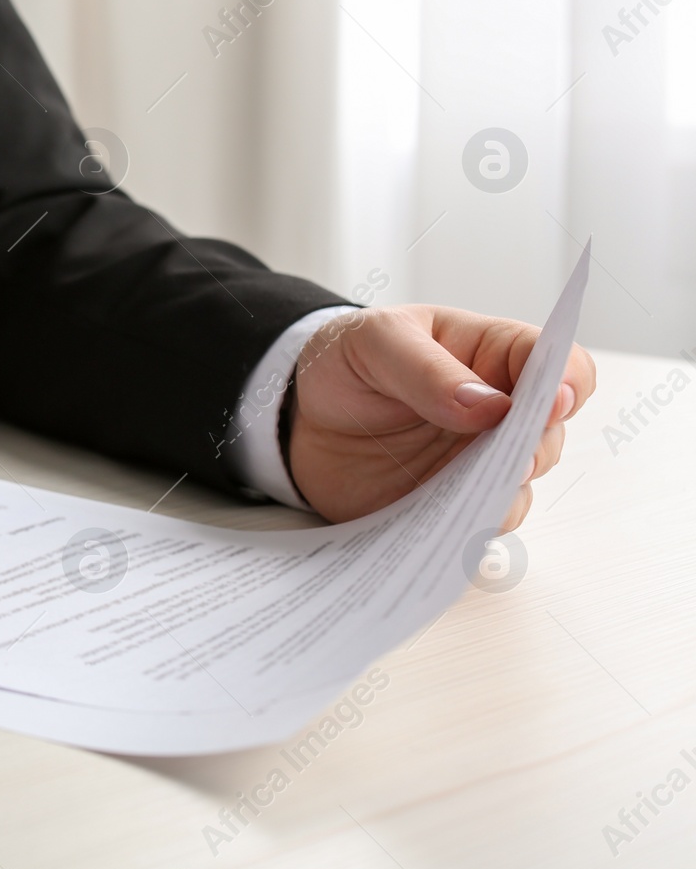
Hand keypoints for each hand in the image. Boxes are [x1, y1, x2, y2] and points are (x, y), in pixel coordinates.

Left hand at [287, 305, 594, 529]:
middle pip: (548, 432)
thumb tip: (488, 407)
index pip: (558, 362)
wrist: (300, 414)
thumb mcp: (376, 342)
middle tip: (510, 460)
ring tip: (469, 497)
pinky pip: (477, 522)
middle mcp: (499, 410)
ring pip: (521, 485)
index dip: (567, 383)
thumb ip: (426, 370)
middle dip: (535, 447)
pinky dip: (466, 526)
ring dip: (503, 493)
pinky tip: (442, 525)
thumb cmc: (347, 361)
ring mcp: (476, 459)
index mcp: (491, 353)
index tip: (553, 403)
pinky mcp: (449, 501)